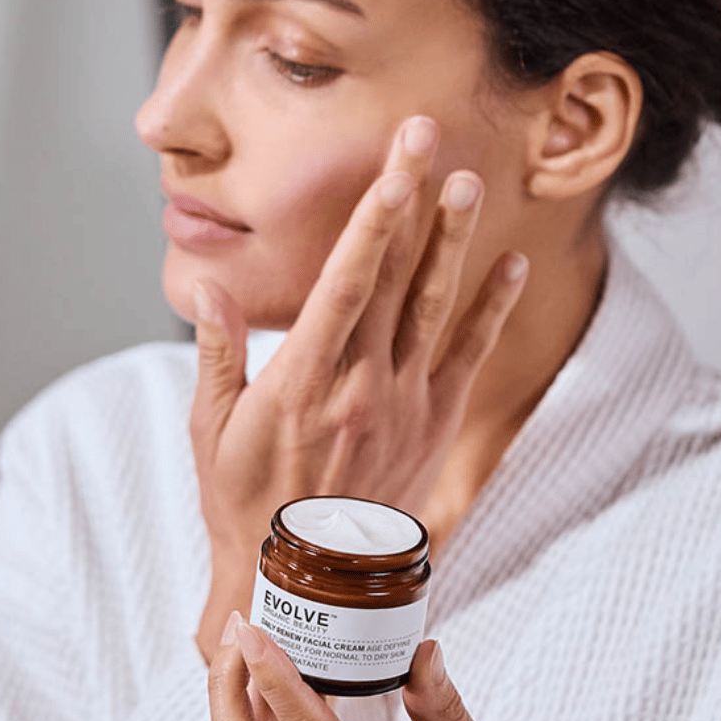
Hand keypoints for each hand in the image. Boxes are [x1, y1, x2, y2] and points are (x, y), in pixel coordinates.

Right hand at [189, 116, 528, 661]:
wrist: (308, 583)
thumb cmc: (248, 503)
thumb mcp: (212, 433)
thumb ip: (218, 356)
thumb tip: (209, 289)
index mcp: (303, 380)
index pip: (344, 284)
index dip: (372, 223)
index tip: (391, 171)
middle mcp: (362, 384)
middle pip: (392, 275)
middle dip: (411, 200)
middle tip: (426, 137)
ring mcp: (406, 404)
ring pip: (435, 306)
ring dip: (453, 240)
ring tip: (468, 183)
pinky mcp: (435, 424)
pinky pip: (470, 356)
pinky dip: (492, 310)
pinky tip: (511, 265)